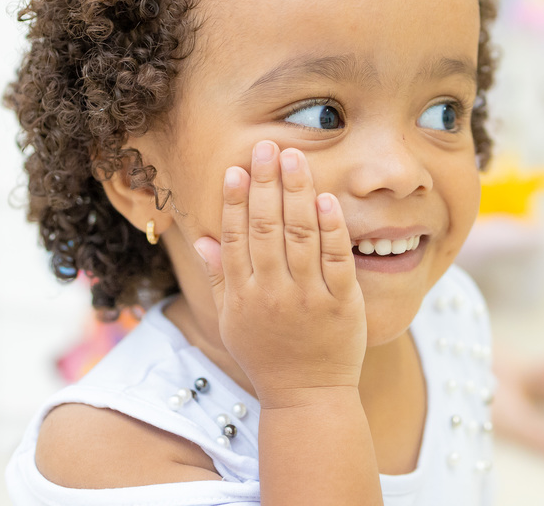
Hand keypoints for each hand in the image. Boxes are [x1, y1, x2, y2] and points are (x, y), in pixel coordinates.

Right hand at [194, 141, 366, 406]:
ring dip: (296, 193)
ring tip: (294, 158)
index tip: (237, 168)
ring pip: (300, 235)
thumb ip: (218, 278)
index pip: (235, 237)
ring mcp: (307, 297)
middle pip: (265, 228)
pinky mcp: (341, 303)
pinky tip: (326, 199)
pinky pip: (335, 258)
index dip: (235, 201)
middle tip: (267, 146)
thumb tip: (202, 237)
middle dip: (265, 184)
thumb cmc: (267, 356)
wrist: (307, 397)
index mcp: (242, 295)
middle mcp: (271, 292)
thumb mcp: (231, 321)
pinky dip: (331, 227)